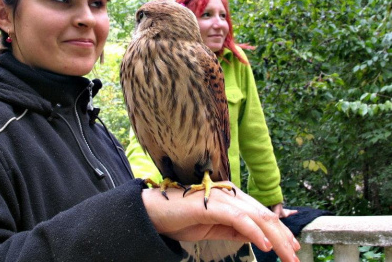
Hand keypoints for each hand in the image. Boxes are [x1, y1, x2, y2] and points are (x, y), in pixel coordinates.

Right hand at [142, 183, 299, 261]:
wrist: (155, 212)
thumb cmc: (181, 218)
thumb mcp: (213, 227)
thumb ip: (234, 229)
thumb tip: (255, 237)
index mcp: (232, 199)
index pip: (262, 215)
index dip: (280, 231)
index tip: (292, 248)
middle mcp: (230, 195)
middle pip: (264, 216)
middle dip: (283, 238)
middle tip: (296, 258)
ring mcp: (222, 199)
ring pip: (257, 217)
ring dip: (276, 238)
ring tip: (288, 256)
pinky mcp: (212, 206)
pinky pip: (239, 219)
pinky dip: (254, 232)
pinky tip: (265, 246)